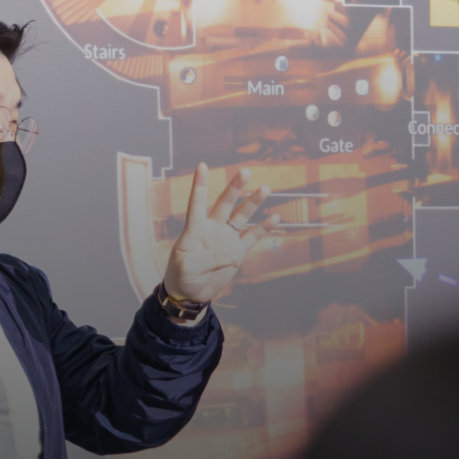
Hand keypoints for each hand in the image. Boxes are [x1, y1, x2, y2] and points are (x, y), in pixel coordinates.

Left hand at [163, 163, 278, 306]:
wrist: (189, 293)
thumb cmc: (181, 276)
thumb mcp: (189, 266)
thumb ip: (210, 257)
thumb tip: (233, 252)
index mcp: (194, 228)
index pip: (197, 202)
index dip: (199, 184)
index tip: (202, 165)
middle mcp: (212, 228)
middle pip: (225, 203)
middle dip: (235, 187)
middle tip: (245, 171)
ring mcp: (226, 238)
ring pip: (241, 216)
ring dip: (253, 202)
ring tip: (265, 188)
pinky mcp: (237, 252)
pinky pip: (252, 237)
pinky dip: (264, 228)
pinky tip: (276, 218)